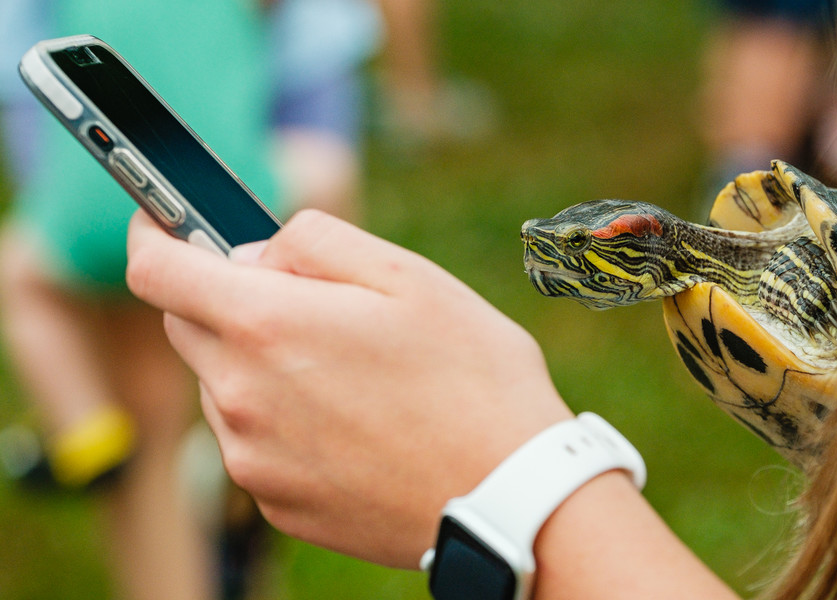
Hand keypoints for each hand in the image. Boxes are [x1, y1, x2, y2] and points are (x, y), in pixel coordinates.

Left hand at [126, 210, 570, 567]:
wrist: (507, 494)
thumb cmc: (471, 378)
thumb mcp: (407, 275)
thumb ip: (313, 242)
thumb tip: (254, 256)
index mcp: (268, 327)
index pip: (157, 270)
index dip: (151, 235)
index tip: (162, 225)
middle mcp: (243, 397)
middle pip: (189, 326)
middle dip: (227, 300)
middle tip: (305, 305)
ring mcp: (254, 459)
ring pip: (222, 385)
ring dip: (257, 364)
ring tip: (347, 375)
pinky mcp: (276, 502)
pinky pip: (251, 442)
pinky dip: (280, 420)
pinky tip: (350, 423)